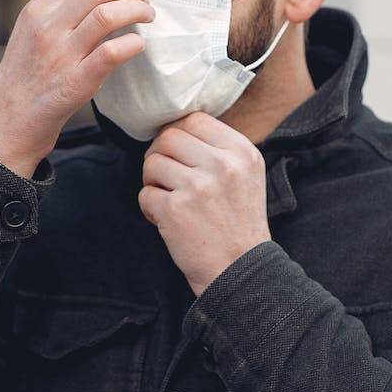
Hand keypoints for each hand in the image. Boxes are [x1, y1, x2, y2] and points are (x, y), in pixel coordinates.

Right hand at [0, 0, 153, 177]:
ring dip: (137, 11)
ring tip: (147, 17)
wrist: (11, 114)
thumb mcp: (35, 28)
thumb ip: (64, 7)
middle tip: (146, 0)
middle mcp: (48, 26)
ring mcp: (61, 54)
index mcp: (39, 8)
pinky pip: (111, 53)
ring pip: (107, 15)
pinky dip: (132, 44)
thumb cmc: (30, 69)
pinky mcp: (75, 81)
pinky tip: (138, 44)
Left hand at [138, 113, 271, 293]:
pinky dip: (149, 208)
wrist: (240, 271)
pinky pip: (145, 193)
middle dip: (159, 155)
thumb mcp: (246, 176)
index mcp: (242, 152)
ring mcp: (198, 187)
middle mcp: (222, 165)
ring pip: (152, 162)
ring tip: (169, 200)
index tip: (177, 155)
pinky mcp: (175, 210)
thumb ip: (218, 150)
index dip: (177, 135)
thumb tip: (175, 127)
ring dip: (153, 181)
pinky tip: (165, 220)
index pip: (194, 119)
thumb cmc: (238, 224)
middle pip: (168, 137)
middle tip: (166, 178)